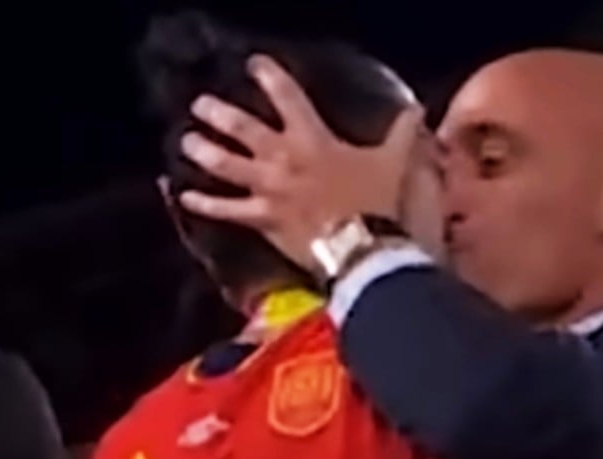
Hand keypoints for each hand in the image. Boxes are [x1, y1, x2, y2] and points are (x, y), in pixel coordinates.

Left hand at [177, 54, 422, 270]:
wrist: (364, 249)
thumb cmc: (380, 204)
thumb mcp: (396, 163)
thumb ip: (403, 135)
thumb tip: (416, 112)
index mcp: (314, 139)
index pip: (289, 98)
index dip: (270, 78)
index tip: (255, 66)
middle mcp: (284, 158)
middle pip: (244, 129)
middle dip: (220, 114)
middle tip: (201, 105)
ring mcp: (269, 189)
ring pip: (226, 165)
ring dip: (205, 151)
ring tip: (189, 141)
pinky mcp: (263, 219)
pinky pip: (227, 210)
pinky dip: (205, 205)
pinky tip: (186, 197)